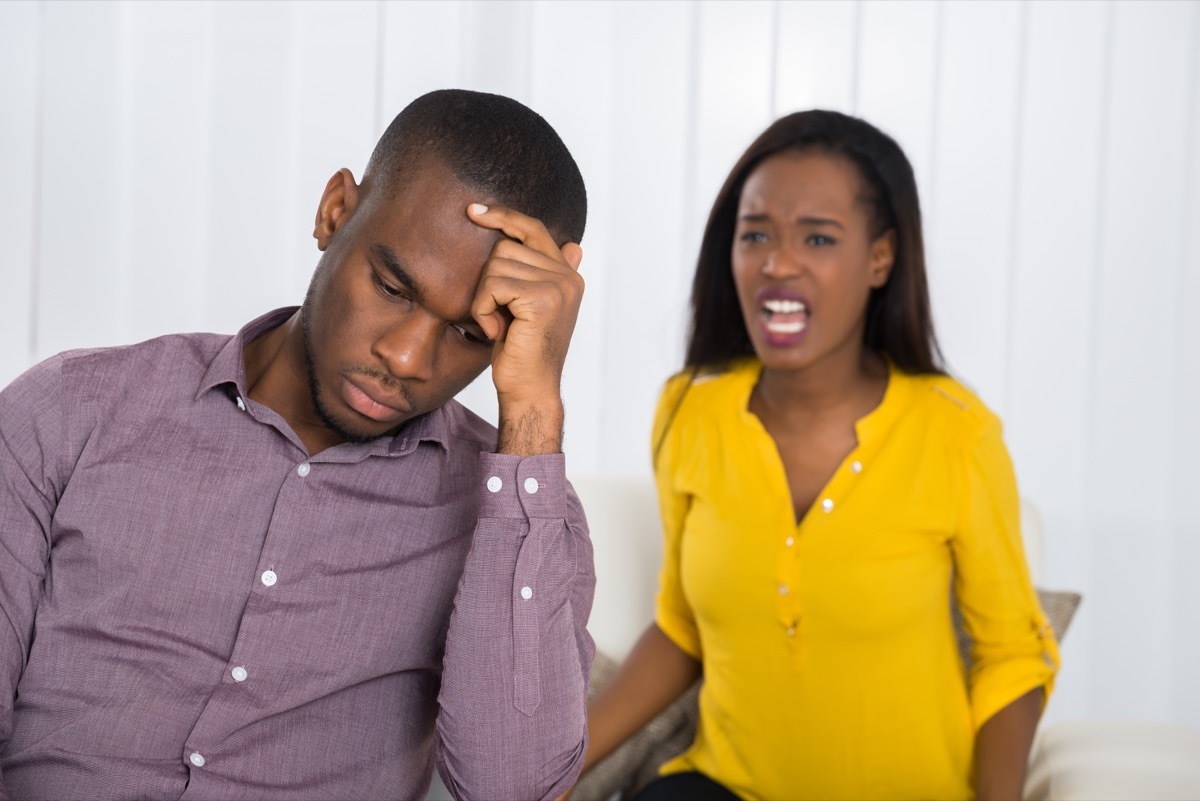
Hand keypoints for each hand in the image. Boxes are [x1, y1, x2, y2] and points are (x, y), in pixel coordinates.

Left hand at [467, 203, 583, 456]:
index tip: (474, 212)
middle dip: (488, 282)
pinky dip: (483, 309)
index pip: (533, 228)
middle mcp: (569, 276)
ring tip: (498, 325)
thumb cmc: (523, 352)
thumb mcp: (533, 307)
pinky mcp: (542, 299)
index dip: (503, 216)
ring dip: (484, 298)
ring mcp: (558, 286)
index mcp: (568, 274)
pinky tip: (496, 331)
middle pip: (505, 248)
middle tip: (497, 315)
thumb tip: (574, 245)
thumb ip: (546, 274)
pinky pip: (493, 285)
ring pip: (496, 265)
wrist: (530, 390)